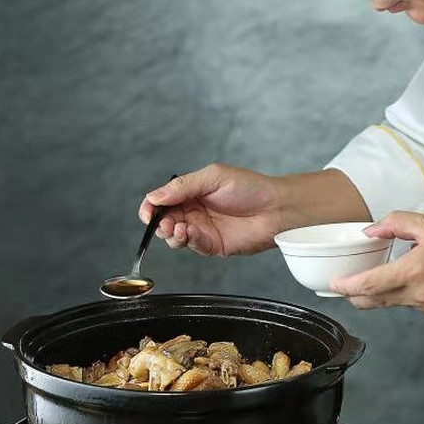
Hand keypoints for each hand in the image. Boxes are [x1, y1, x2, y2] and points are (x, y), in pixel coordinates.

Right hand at [138, 164, 286, 255]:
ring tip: (180, 228)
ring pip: (174, 237)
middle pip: (164, 221)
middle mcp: (193, 211)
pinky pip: (192, 246)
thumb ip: (182, 186)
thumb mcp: (212, 177)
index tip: (148, 213)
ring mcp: (202, 229)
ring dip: (171, 234)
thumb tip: (155, 196)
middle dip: (160, 224)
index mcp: (191, 192)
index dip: (150, 207)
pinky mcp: (212, 245)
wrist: (275, 209)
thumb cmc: (250, 188)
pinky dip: (188, 240)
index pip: (161, 200)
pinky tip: (193, 233)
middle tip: (166, 223)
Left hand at [331, 211, 423, 317]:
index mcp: (414, 272)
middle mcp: (420, 295)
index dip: (345, 287)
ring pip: (394, 303)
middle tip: (345, 286)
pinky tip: (416, 277)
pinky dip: (407, 293)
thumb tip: (372, 231)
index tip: (333, 284)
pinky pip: (414, 305)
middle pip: (374, 302)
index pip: (367, 286)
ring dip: (383, 292)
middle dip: (355, 296)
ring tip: (388, 271)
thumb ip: (396, 223)